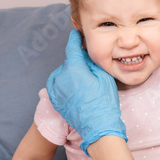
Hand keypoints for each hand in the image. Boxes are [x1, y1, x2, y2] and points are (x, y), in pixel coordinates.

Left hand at [46, 30, 126, 155]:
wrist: (97, 126)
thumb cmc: (104, 102)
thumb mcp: (103, 76)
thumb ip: (92, 62)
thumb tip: (85, 53)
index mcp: (73, 69)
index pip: (72, 48)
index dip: (74, 39)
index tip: (76, 33)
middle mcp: (60, 77)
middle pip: (69, 62)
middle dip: (77, 60)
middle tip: (89, 65)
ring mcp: (55, 89)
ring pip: (61, 73)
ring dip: (70, 72)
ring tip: (83, 78)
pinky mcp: (54, 99)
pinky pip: (56, 84)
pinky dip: (63, 81)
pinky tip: (74, 86)